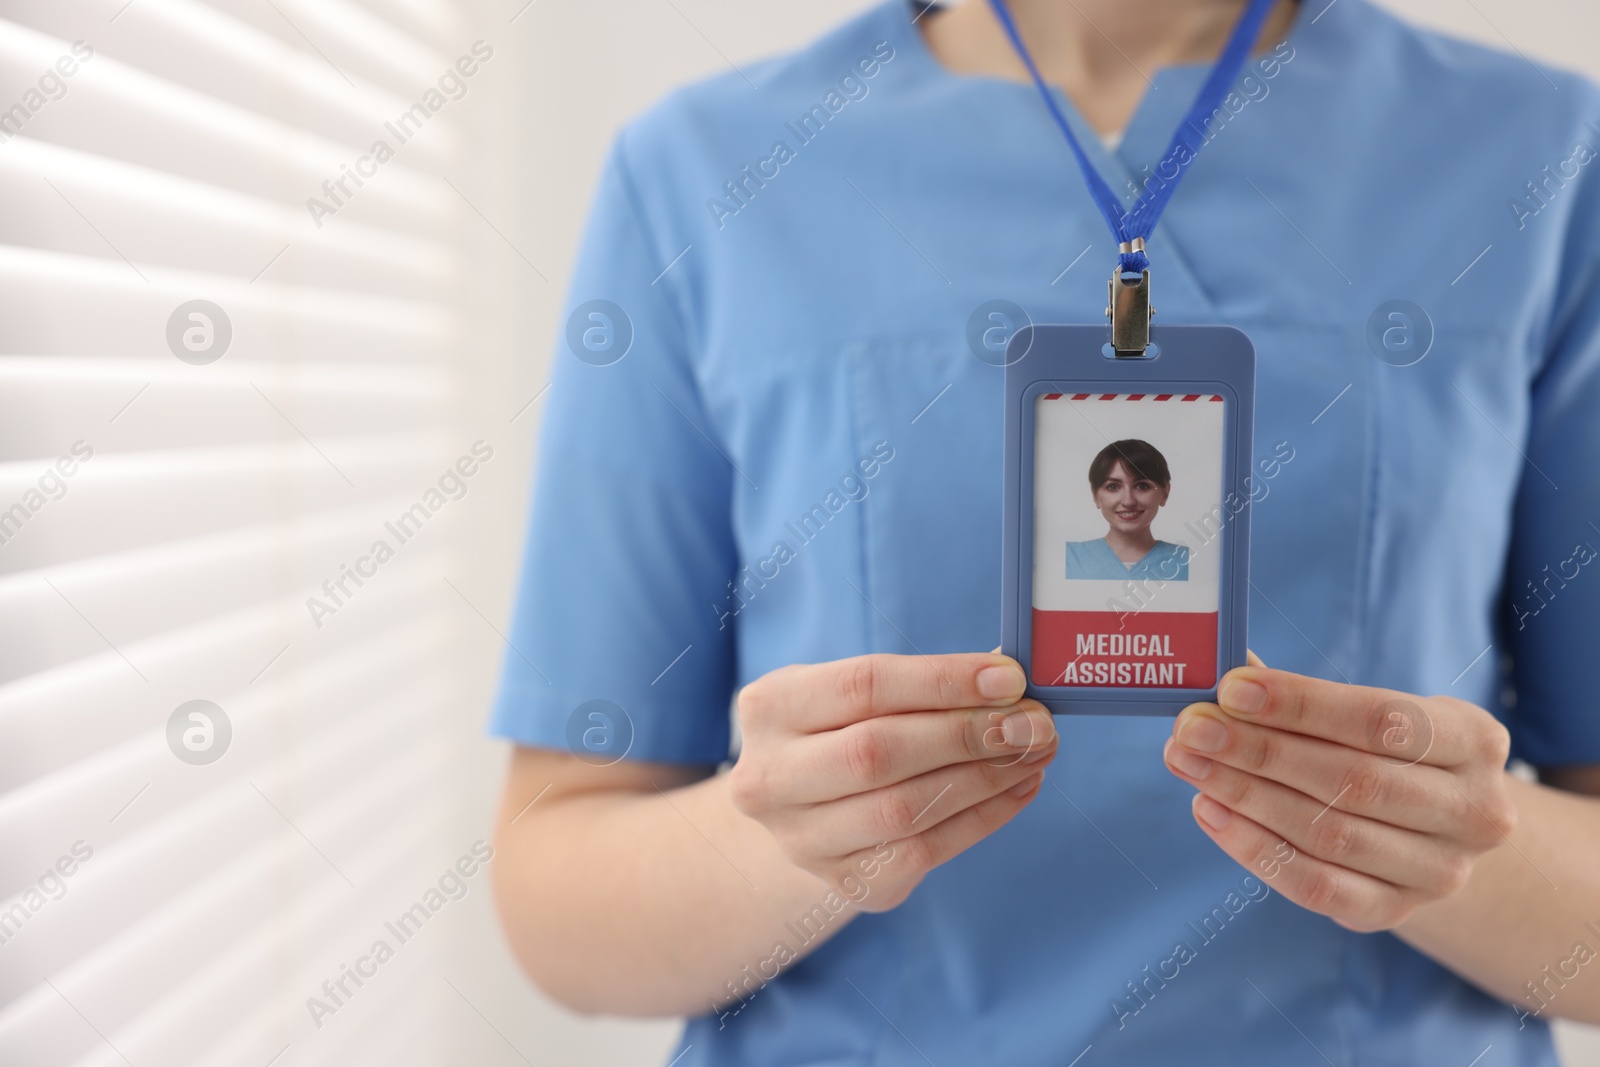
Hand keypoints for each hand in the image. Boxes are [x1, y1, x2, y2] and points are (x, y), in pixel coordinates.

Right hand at [729, 652, 1056, 910]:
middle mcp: (770, 777)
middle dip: (968, 734)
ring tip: (1035, 752)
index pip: (862, 685)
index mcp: (769, 707)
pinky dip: (983, 818)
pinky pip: (924, 851)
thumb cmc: (842, 731)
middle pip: (878, 753)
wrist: (804, 809)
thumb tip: (1009, 682)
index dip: (942, 681)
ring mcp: (801, 839)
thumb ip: (921, 685)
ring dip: (985, 779)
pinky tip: (1018, 789)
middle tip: (1033, 723)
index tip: (1009, 679)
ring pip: (904, 809)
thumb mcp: (855, 694)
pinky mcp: (844, 881)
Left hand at [1162, 663, 1517, 931]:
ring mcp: (1440, 871)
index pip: (1383, 720)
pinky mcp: (1395, 912)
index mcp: (1475, 739)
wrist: (1435, 834)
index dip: (1302, 705)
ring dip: (1246, 795)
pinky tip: (1209, 810)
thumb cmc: (1387, 754)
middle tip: (1192, 728)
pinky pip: (1316, 885)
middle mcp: (1473, 810)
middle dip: (1259, 751)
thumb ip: (1301, 695)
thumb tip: (1223, 669)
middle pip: (1353, 781)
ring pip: (1329, 834)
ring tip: (1189, 762)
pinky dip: (1254, 848)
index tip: (1231, 689)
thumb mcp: (1371, 714)